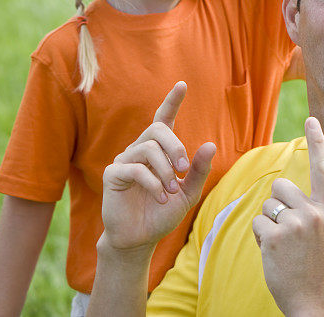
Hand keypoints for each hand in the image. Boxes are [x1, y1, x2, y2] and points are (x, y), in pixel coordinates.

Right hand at [100, 81, 215, 251]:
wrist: (140, 238)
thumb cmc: (162, 213)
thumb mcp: (188, 192)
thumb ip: (198, 170)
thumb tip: (211, 144)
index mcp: (158, 151)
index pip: (163, 118)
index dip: (171, 101)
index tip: (182, 84)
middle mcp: (140, 149)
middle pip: (158, 129)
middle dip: (175, 147)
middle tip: (183, 170)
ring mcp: (124, 160)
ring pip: (148, 148)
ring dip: (165, 171)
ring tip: (171, 191)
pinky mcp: (113, 175)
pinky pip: (135, 169)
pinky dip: (153, 183)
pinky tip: (159, 198)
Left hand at [252, 117, 323, 315]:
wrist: (313, 299)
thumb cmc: (315, 265)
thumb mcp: (323, 232)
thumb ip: (311, 209)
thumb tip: (283, 191)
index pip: (322, 168)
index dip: (317, 142)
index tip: (312, 119)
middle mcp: (314, 212)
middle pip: (281, 185)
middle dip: (276, 202)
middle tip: (286, 228)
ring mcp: (295, 224)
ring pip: (267, 204)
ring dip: (268, 221)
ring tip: (282, 244)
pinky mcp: (275, 236)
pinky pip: (256, 222)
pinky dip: (259, 236)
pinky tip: (273, 252)